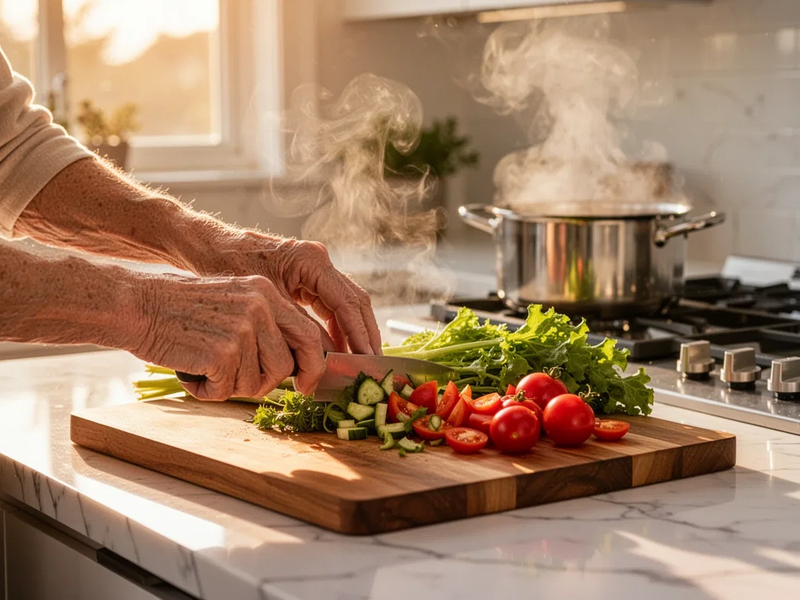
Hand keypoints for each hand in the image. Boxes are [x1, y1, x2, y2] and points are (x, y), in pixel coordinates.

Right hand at [132, 274, 330, 400]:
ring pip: (257, 383)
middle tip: (250, 388)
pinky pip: (227, 390)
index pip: (308, 333)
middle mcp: (260, 306)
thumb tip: (292, 364)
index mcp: (266, 292)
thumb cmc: (178, 310)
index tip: (307, 384)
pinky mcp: (223, 351)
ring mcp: (243, 328)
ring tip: (205, 368)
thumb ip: (262, 324)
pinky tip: (190, 372)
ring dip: (230, 386)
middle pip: (288, 365)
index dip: (313, 365)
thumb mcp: (232, 302)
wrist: (135, 304)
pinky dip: (207, 390)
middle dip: (271, 384)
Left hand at [210, 236, 382, 354]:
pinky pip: (331, 304)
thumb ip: (297, 328)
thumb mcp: (265, 304)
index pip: (347, 303)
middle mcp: (319, 260)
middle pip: (355, 301)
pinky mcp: (307, 276)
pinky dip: (337, 327)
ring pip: (347, 303)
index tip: (366, 359)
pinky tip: (336, 349)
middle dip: (364, 335)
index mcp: (311, 260)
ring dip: (353, 333)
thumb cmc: (230, 269)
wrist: (209, 247)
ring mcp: (315, 267)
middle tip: (370, 364)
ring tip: (356, 362)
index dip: (359, 334)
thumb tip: (325, 357)